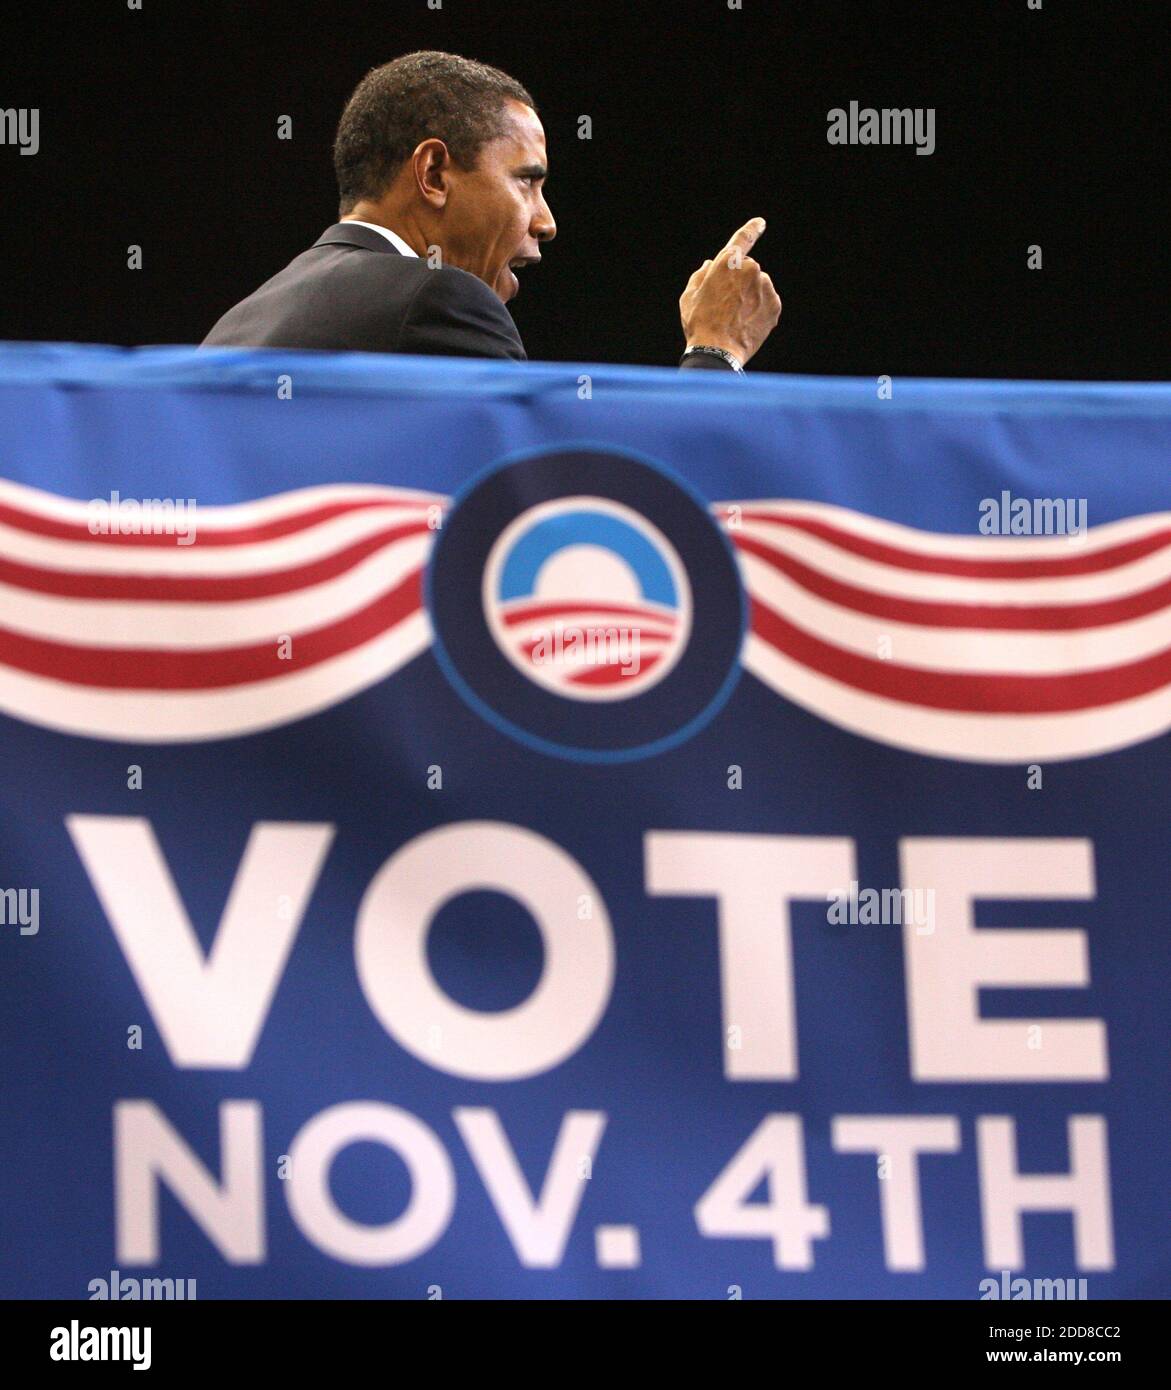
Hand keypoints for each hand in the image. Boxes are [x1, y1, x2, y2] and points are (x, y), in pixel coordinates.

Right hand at [679, 217, 781, 365]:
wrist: (717, 352)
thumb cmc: (699, 322)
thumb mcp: (690, 296)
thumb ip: (701, 275)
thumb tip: (710, 265)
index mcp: (728, 261)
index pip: (743, 238)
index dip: (752, 229)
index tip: (760, 223)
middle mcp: (751, 269)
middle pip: (748, 270)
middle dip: (739, 283)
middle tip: (725, 306)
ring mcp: (765, 287)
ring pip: (759, 287)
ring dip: (750, 297)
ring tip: (734, 318)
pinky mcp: (775, 305)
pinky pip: (767, 302)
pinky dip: (759, 310)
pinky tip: (745, 324)